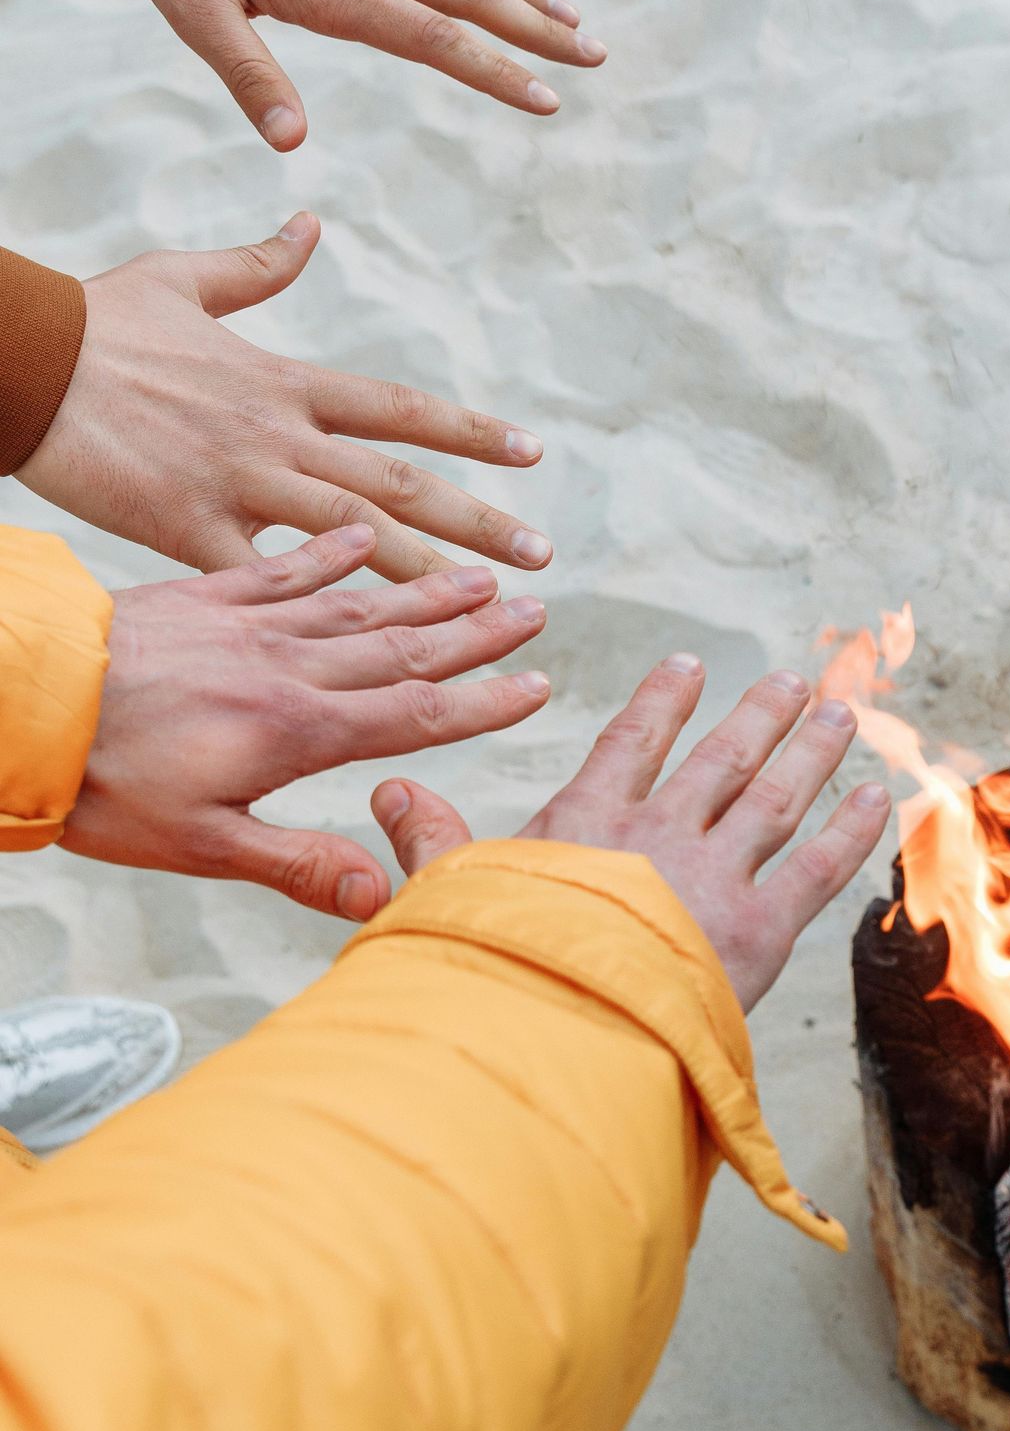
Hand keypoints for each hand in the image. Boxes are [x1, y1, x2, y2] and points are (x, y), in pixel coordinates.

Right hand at [21, 214, 548, 581]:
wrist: (24, 358)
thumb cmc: (96, 318)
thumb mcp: (184, 278)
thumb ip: (257, 266)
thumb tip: (309, 223)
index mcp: (286, 380)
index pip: (402, 409)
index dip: (472, 432)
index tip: (530, 453)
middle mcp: (280, 433)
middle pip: (400, 482)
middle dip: (477, 522)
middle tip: (541, 559)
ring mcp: (240, 482)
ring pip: (357, 536)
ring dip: (429, 574)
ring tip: (489, 608)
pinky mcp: (189, 528)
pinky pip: (267, 578)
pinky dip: (319, 608)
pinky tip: (372, 642)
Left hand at [63, 526, 549, 917]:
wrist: (25, 703)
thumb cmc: (105, 786)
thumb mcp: (201, 845)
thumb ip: (298, 864)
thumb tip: (383, 894)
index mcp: (296, 730)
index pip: (414, 716)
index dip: (482, 703)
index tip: (538, 686)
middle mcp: (286, 667)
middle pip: (402, 647)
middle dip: (475, 634)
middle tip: (535, 611)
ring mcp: (247, 624)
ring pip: (356, 602)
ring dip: (423, 589)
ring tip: (477, 574)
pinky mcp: (203, 596)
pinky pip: (284, 569)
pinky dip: (330, 552)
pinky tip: (363, 536)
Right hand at [373, 658, 891, 1010]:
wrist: (550, 1029)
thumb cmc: (490, 969)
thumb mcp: (449, 894)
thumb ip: (430, 838)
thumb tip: (388, 786)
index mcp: (585, 822)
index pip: (629, 743)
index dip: (662, 703)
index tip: (687, 667)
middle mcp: (657, 835)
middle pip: (720, 762)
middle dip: (759, 718)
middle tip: (793, 685)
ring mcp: (712, 877)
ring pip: (775, 799)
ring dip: (811, 754)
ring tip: (841, 718)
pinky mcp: (758, 929)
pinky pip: (817, 868)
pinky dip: (852, 832)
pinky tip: (879, 798)